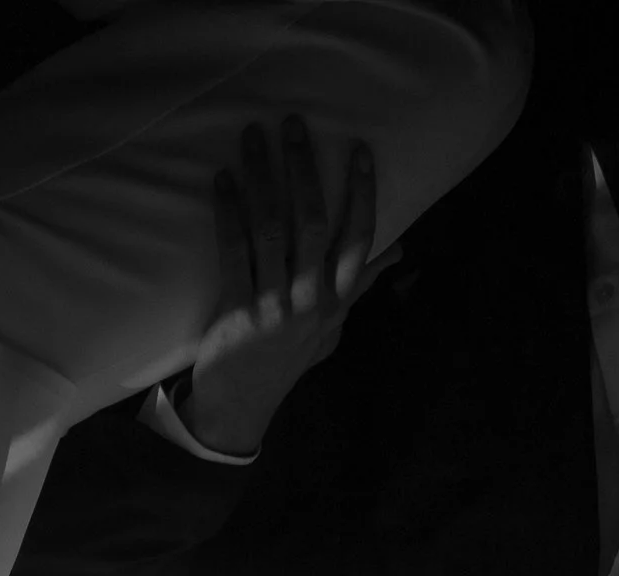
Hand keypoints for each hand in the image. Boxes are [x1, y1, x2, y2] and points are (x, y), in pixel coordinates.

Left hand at [180, 123, 397, 460]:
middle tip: (293, 124)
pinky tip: (223, 181)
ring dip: (262, 177)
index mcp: (335, 302)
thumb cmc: (286, 359)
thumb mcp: (330, 327)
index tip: (360, 150)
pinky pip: (235, 252)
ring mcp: (275, 309)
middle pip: (315, 223)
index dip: (362, 193)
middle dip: (305, 169)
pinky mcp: (239, 314)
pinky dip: (229, 212)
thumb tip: (396, 250)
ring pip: (273, 229)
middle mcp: (310, 303)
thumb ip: (358, 285)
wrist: (241, 408)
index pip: (359, 239)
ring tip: (252, 137)